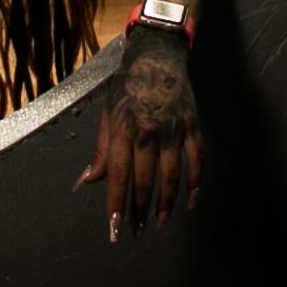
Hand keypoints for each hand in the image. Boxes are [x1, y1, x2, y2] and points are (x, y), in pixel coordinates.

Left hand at [77, 34, 199, 241]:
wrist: (158, 56)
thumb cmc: (128, 87)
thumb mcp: (108, 114)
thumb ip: (102, 150)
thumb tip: (89, 181)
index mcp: (124, 128)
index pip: (118, 174)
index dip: (116, 202)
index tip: (115, 227)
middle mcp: (149, 131)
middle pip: (145, 180)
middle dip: (140, 209)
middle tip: (136, 230)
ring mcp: (174, 130)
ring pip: (172, 176)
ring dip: (166, 204)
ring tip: (159, 223)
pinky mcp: (193, 127)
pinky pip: (197, 162)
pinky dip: (195, 185)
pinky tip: (190, 203)